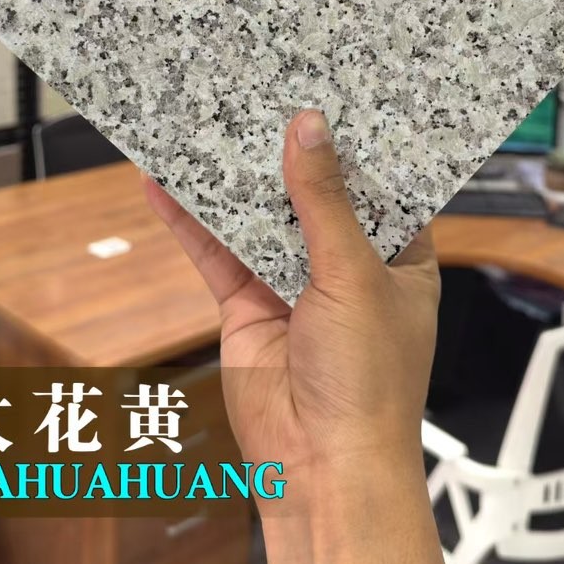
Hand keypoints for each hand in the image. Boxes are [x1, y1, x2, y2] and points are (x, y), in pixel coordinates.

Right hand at [144, 108, 440, 514]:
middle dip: (285, 154)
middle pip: (311, 195)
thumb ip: (324, 203)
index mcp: (399, 259)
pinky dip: (190, 221)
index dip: (354, 145)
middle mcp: (346, 269)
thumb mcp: (354, 276)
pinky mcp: (247, 307)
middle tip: (256, 95)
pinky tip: (164, 184)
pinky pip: (215, 254)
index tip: (328, 94)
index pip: (378, 186)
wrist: (322, 468)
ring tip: (205, 123)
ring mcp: (293, 287)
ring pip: (257, 219)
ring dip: (232, 180)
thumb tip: (308, 133)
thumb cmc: (369, 386)